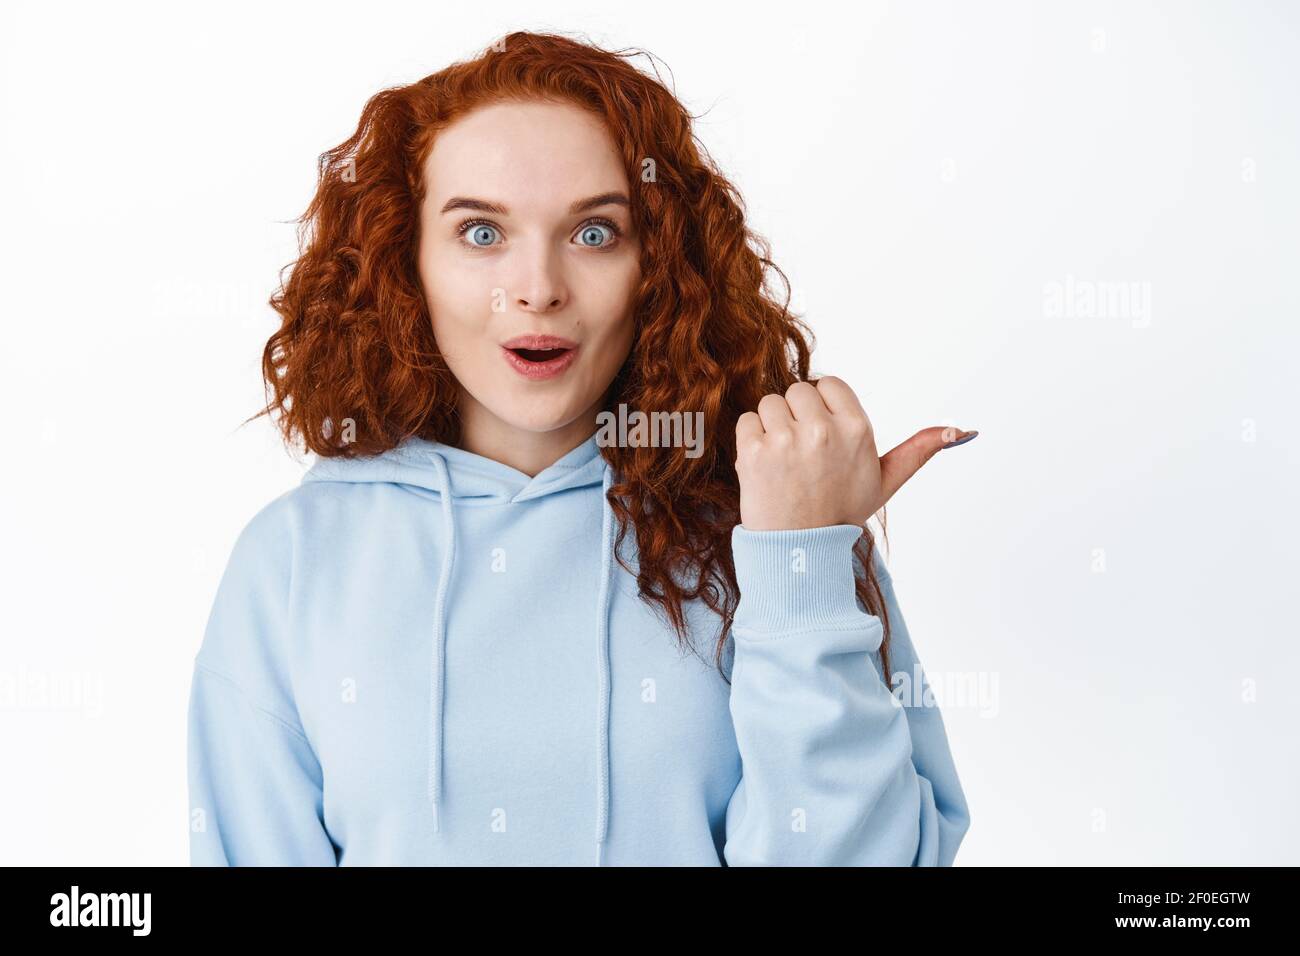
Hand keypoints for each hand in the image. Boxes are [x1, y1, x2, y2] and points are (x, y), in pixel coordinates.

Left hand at [734, 376, 976, 530]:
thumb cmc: (842, 513)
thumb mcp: (885, 482)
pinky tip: (766, 467)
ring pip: (770, 403)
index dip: (822, 408)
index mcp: (858, 428)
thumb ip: (918, 450)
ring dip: (772, 427)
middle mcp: (823, 429)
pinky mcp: (755, 452)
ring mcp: (787, 440)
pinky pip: (747, 421)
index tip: (822, 437)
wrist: (801, 551)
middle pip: (797, 390)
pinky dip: (751, 440)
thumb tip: (961, 430)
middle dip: (797, 416)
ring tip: (784, 462)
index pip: (828, 384)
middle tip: (802, 454)